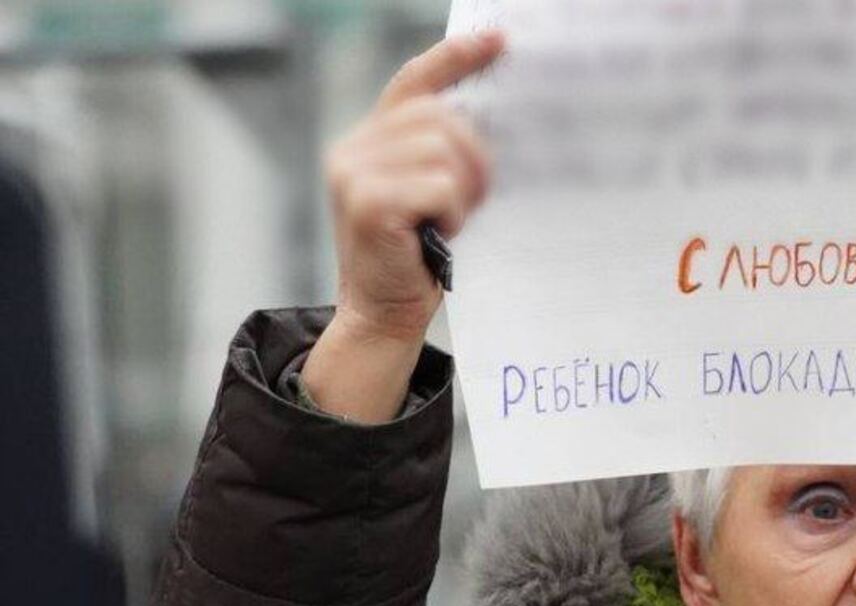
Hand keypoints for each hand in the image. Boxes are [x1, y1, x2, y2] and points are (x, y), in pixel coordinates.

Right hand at [306, 32, 503, 422]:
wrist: (383, 313)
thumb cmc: (416, 256)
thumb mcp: (430, 195)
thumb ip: (443, 154)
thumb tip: (491, 122)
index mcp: (372, 140)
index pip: (415, 81)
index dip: (458, 58)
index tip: (500, 40)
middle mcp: (354, 147)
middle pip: (442, 118)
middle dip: (475, 159)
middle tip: (469, 202)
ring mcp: (354, 172)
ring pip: (445, 150)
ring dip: (463, 192)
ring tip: (446, 222)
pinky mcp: (366, 201)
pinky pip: (439, 185)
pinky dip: (452, 212)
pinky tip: (436, 234)